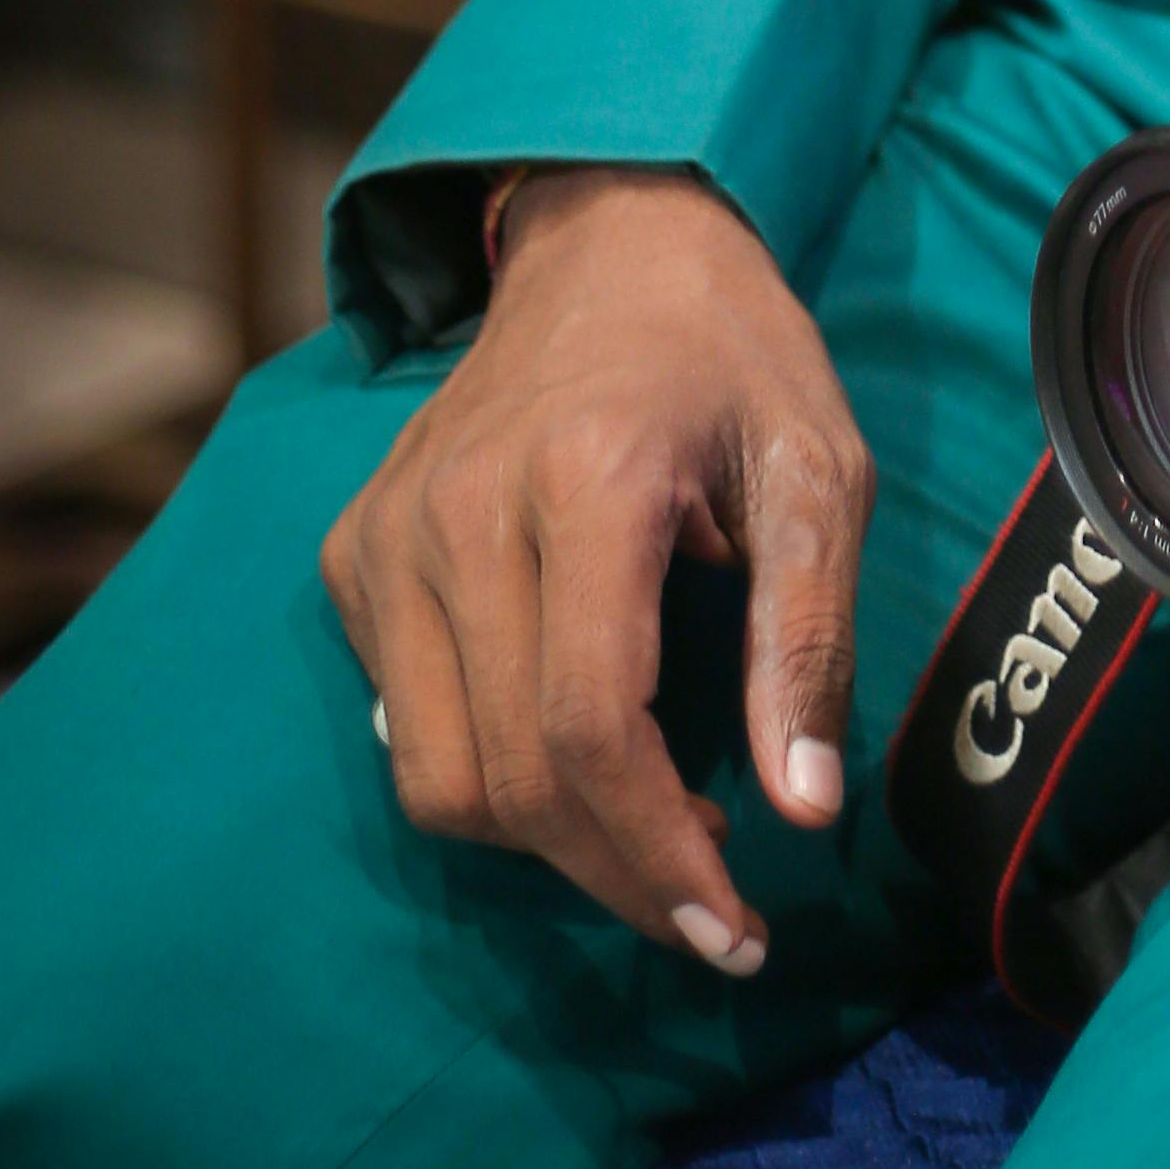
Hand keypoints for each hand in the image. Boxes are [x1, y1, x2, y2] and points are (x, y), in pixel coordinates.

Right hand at [323, 168, 871, 975]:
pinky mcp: (352, 552)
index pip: (585, 728)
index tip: (733, 928)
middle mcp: (457, 512)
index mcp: (582, 480)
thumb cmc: (732, 355)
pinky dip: (486, 773)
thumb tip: (803, 811)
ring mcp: (387, 534)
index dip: (655, 855)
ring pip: (434, 777)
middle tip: (711, 909)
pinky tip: (575, 750)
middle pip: (506, 777)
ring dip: (545, 844)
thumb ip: (806, 640)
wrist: (609, 240)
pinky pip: (403, 721)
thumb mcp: (817, 472)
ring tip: (650, 832)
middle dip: (614, 876)